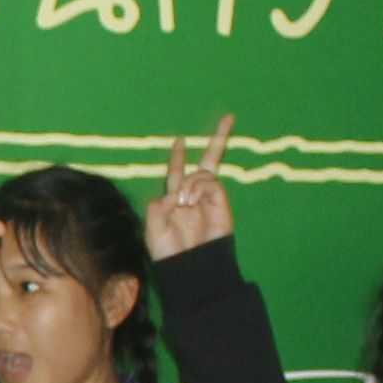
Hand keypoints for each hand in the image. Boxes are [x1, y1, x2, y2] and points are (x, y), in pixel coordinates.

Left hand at [142, 112, 241, 259]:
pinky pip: (211, 182)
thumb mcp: (153, 225)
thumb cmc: (168, 251)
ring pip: (203, 172)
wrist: (189, 265)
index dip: (178, 157)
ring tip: (185, 203)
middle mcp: (195, 194)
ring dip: (190, 183)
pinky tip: (192, 201)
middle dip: (220, 139)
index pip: (177, 172)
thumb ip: (159, 204)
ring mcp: (210, 197)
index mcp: (176, 199)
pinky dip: (199, 187)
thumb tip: (179, 192)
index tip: (178, 140)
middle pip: (208, 161)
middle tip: (230, 117)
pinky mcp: (222, 203)